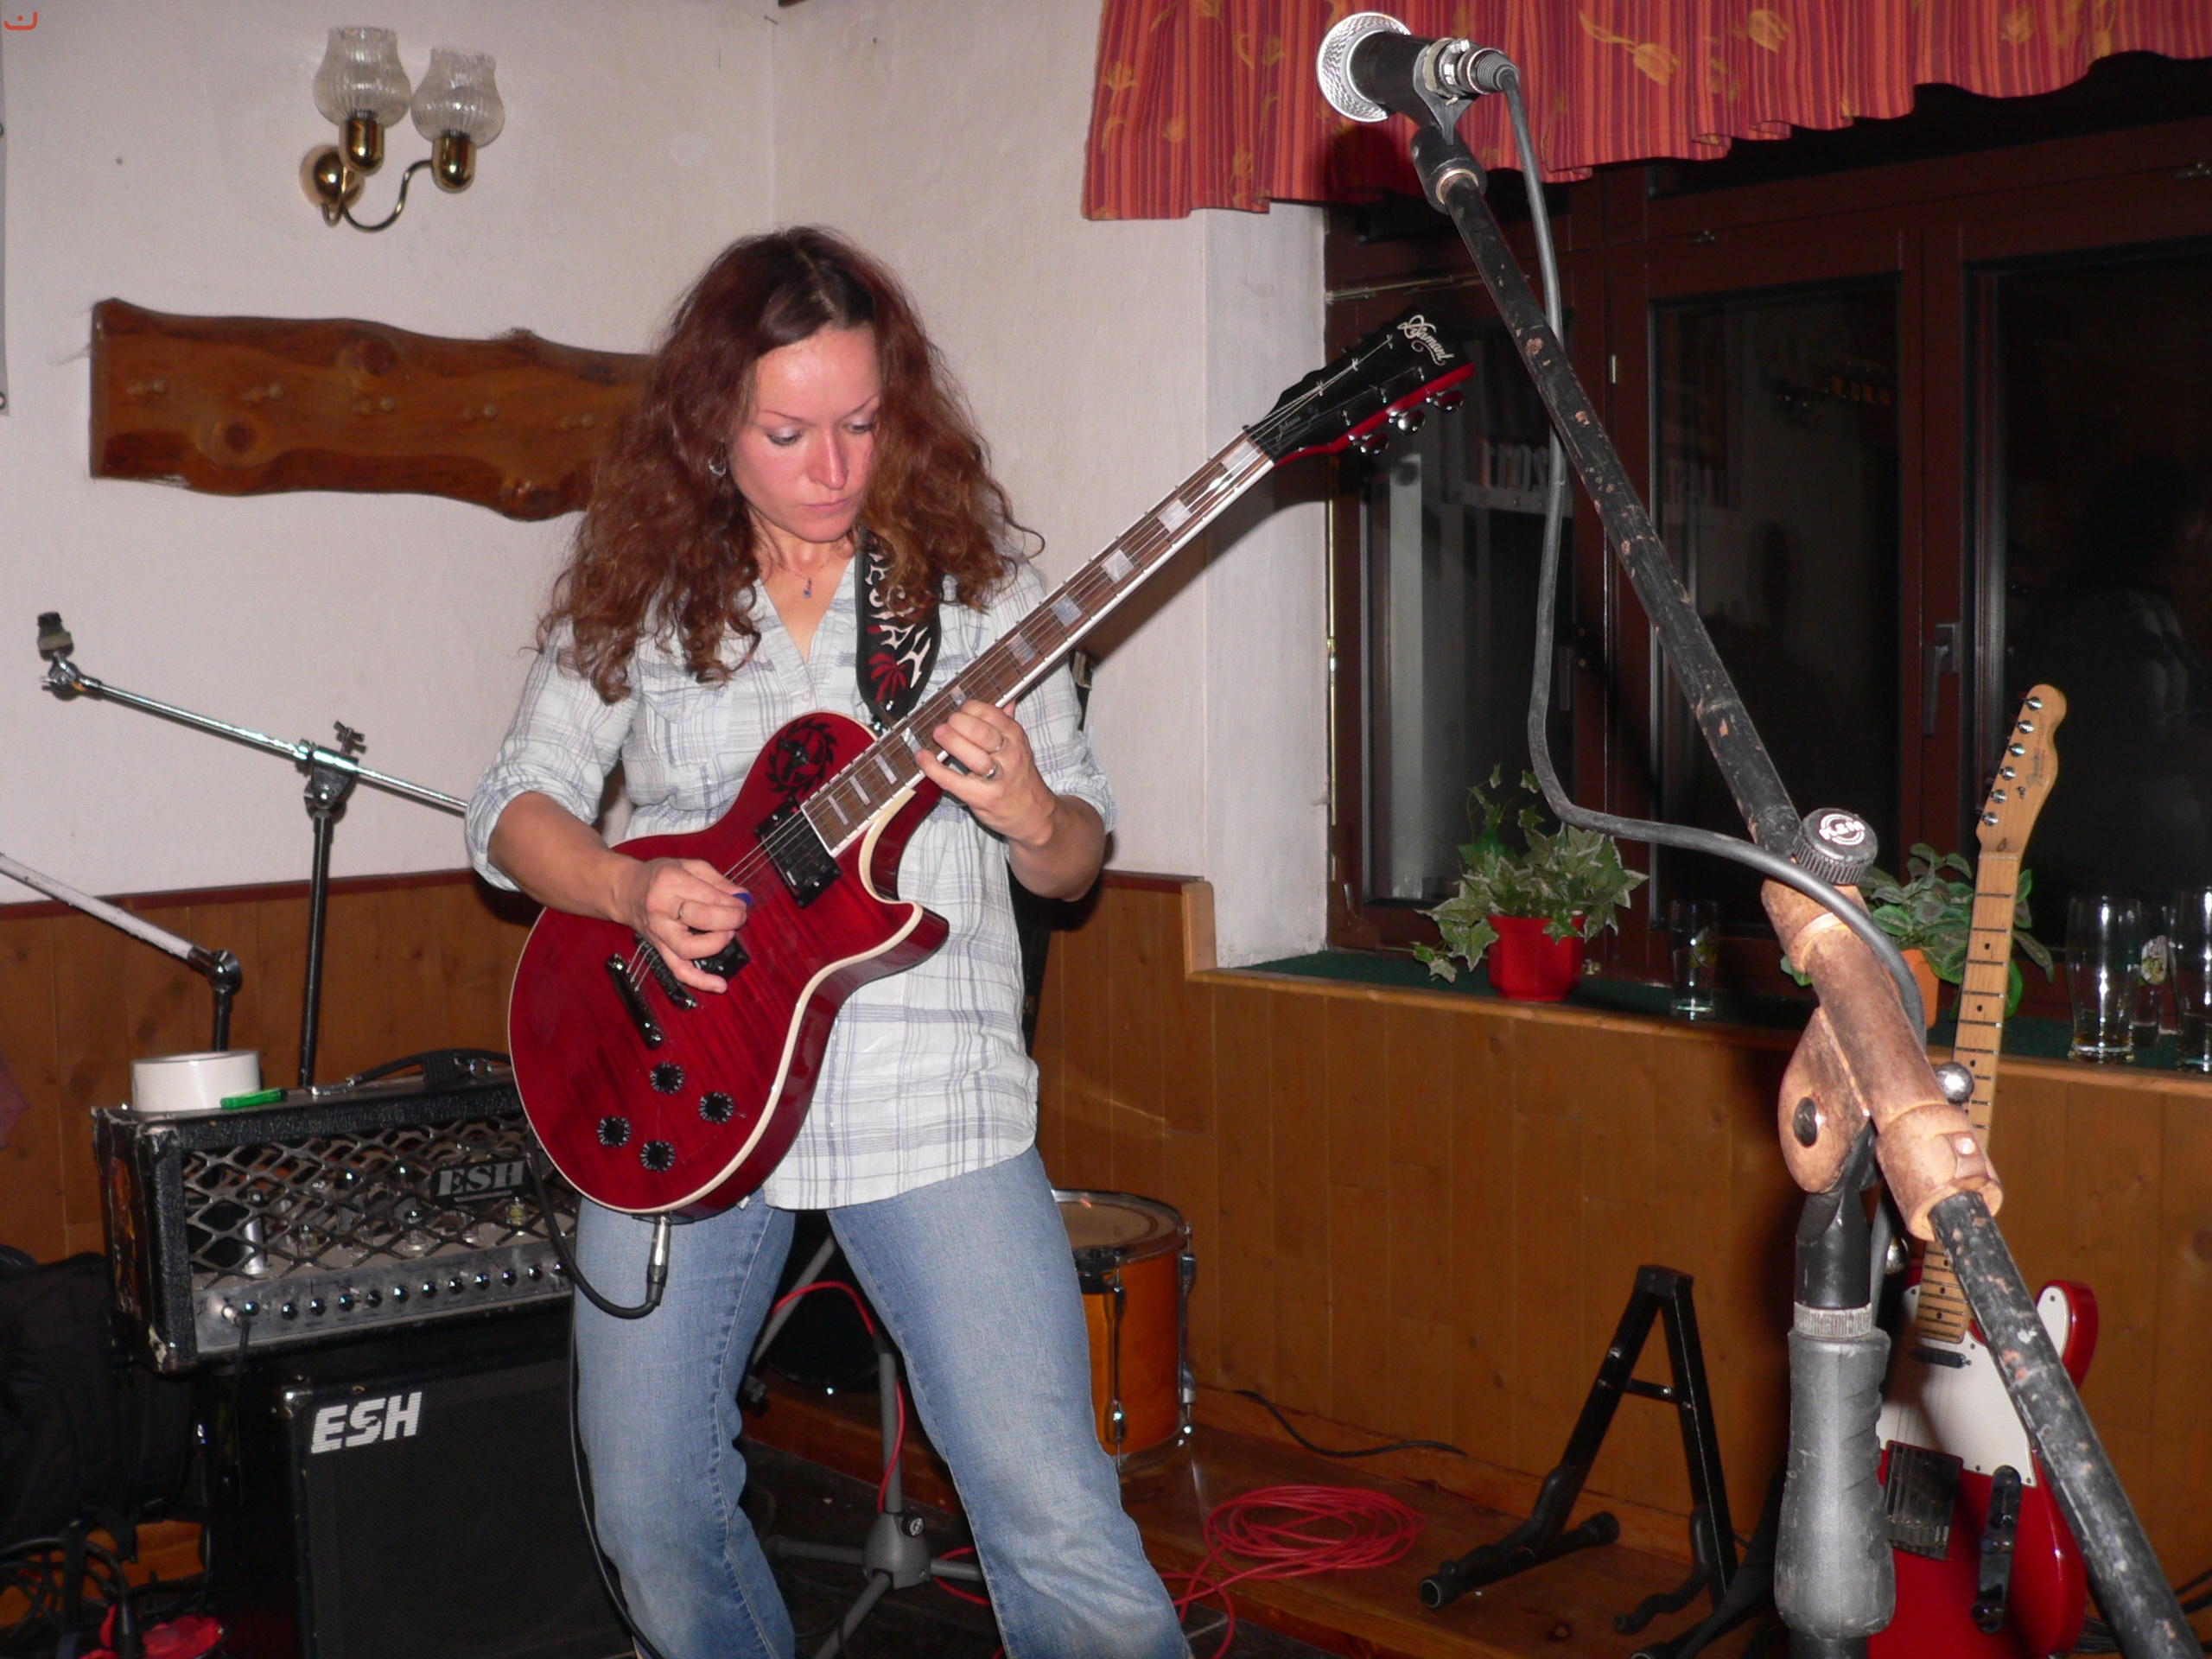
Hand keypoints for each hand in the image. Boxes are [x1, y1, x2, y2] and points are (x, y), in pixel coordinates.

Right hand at [620, 857, 750, 993]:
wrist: (625, 892)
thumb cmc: (659, 876)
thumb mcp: (687, 865)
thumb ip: (716, 879)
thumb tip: (741, 896)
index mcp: (670, 882)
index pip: (708, 896)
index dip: (732, 902)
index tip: (743, 902)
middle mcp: (661, 908)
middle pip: (701, 919)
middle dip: (729, 919)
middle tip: (740, 916)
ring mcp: (659, 932)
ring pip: (689, 948)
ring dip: (717, 944)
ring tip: (728, 934)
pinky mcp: (659, 949)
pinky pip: (678, 970)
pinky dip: (699, 980)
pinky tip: (720, 985)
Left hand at [917, 700, 1056, 846]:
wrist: (1034, 816)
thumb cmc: (1021, 779)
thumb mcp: (1021, 748)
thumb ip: (1009, 724)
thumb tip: (1006, 700)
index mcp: (1016, 737)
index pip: (990, 713)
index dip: (968, 709)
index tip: (958, 712)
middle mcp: (1010, 755)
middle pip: (980, 731)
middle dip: (957, 723)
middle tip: (944, 726)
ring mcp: (998, 778)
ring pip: (971, 754)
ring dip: (949, 741)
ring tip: (936, 736)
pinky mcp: (983, 797)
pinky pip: (953, 780)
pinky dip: (934, 768)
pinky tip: (923, 759)